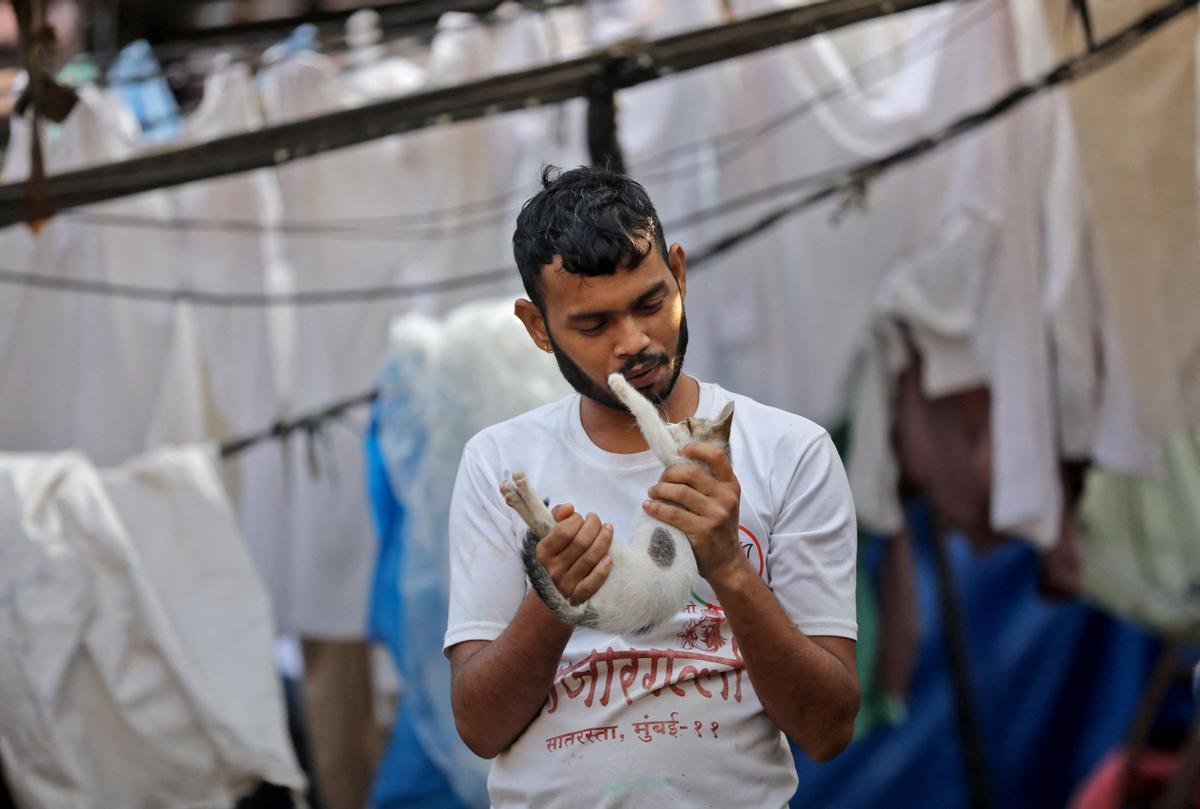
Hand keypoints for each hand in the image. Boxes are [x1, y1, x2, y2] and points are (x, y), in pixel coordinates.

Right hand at [536, 504, 613, 604]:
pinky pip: (591, 583)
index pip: (564, 531)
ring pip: (589, 559)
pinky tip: (609, 558)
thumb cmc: (556, 554)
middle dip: (594, 526)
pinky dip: (602, 570)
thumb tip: (569, 508)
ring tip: (608, 530)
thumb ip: (558, 516)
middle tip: (597, 520)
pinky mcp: (577, 596)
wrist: (553, 591)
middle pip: (580, 543)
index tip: (581, 517)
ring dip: (603, 541)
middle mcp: (552, 568)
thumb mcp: (551, 534)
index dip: (576, 520)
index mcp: (543, 551)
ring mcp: (565, 584)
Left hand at [643, 443, 745, 581]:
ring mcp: (715, 515)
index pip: (717, 456)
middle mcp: (726, 497)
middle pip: (691, 473)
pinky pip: (673, 514)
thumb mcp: (722, 501)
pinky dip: (656, 508)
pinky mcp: (702, 531)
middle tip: (659, 481)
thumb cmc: (718, 527)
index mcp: (731, 485)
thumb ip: (708, 484)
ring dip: (659, 489)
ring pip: (680, 492)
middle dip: (669, 474)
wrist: (726, 561)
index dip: (696, 448)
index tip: (680, 450)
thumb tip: (676, 463)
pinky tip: (648, 507)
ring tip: (652, 493)